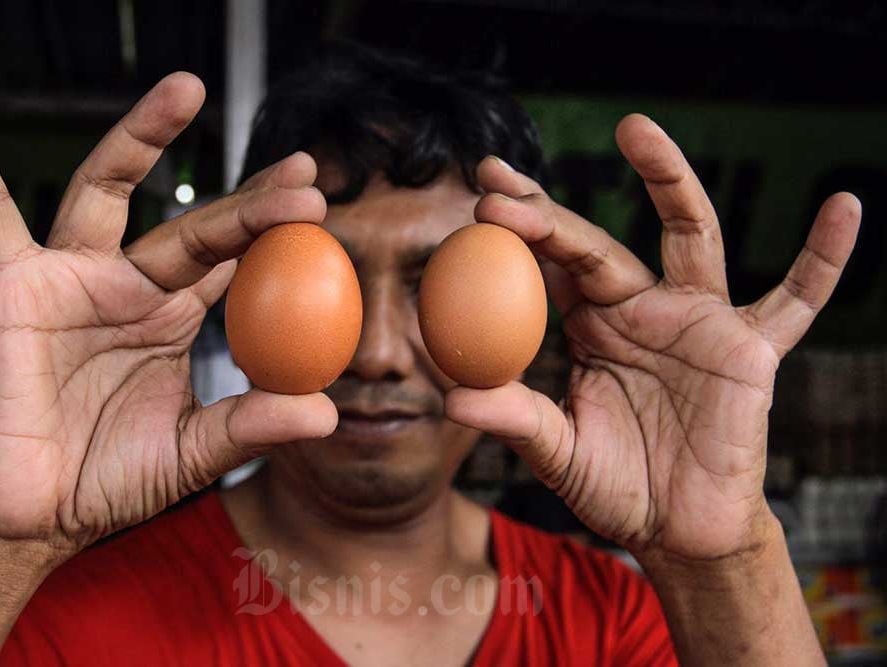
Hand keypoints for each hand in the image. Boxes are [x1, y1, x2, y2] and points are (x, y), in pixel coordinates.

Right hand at [0, 73, 336, 561]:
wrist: (30, 514)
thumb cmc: (109, 478)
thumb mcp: (192, 451)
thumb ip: (251, 425)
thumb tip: (327, 411)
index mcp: (173, 318)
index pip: (233, 260)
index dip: (273, 229)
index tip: (319, 199)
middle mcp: (128, 286)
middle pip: (196, 224)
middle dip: (250, 200)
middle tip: (304, 171)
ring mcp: (71, 279)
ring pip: (107, 190)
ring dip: (142, 136)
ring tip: (189, 87)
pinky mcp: (12, 287)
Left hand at [447, 115, 860, 561]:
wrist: (679, 528)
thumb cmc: (615, 486)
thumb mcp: (558, 452)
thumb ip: (516, 420)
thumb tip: (453, 397)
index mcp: (590, 326)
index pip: (548, 266)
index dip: (517, 230)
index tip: (479, 195)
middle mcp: (640, 308)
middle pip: (595, 243)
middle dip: (547, 212)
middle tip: (498, 180)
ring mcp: (698, 320)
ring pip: (689, 235)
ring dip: (666, 180)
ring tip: (634, 128)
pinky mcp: (751, 347)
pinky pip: (796, 300)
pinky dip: (823, 259)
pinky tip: (845, 206)